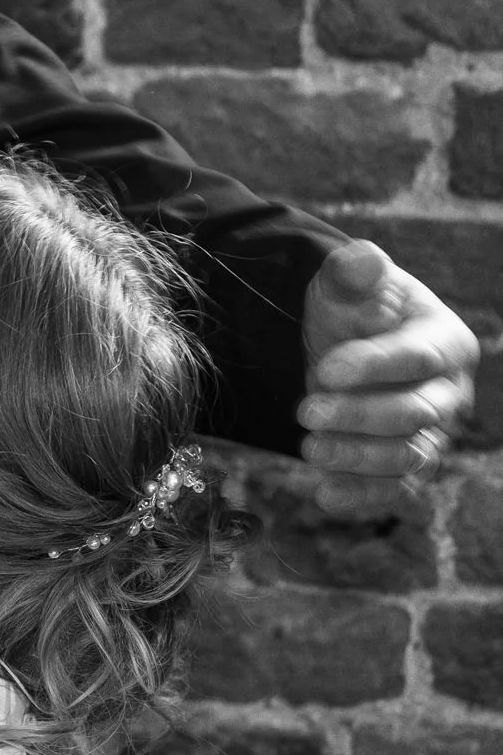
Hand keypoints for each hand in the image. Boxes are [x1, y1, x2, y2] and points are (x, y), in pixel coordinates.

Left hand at [300, 240, 479, 513]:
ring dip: (359, 458)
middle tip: (305, 411)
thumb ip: (355, 271)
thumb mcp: (348, 283)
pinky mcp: (409, 466)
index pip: (416, 358)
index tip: (324, 370)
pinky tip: (324, 494)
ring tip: (309, 449)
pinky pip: (395, 489)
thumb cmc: (354, 308)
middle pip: (415, 413)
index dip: (373, 366)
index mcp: (445, 342)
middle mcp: (450, 393)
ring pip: (408, 457)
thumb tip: (362, 259)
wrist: (344, 345)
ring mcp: (434, 434)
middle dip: (359, 416)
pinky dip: (363, 495)